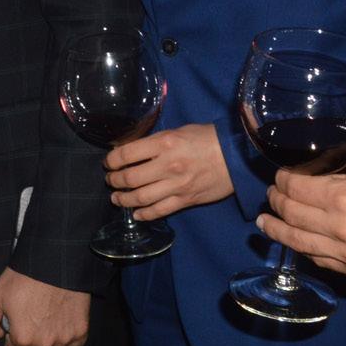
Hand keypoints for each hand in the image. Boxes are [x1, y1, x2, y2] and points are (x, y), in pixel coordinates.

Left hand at [0, 268, 89, 345]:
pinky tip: (63, 326)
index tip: (16, 324)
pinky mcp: (81, 331)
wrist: (53, 262)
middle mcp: (44, 344)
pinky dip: (69, 340)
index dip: (12, 336)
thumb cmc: (23, 277)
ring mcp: (64, 339)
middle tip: (31, 321)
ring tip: (47, 327)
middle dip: (30, 340)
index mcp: (22, 337)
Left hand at [105, 123, 231, 220]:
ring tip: (117, 197)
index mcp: (165, 143)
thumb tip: (133, 150)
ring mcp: (177, 185)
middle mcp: (168, 165)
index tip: (108, 162)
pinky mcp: (186, 200)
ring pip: (141, 198)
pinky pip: (159, 211)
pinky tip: (136, 213)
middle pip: (130, 178)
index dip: (112, 160)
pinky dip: (144, 214)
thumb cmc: (208, 138)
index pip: (127, 154)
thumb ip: (157, 142)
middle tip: (110, 179)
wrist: (237, 156)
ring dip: (123, 199)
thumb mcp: (179, 131)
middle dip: (114, 180)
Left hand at [257, 170, 345, 281]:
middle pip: (292, 215)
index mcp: (344, 198)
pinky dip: (302, 248)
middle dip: (276, 204)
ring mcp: (345, 253)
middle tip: (270, 197)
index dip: (283, 182)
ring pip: (298, 242)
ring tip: (265, 223)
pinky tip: (294, 241)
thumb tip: (312, 186)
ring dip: (277, 230)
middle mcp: (339, 227)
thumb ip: (339, 184)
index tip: (280, 178)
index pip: (297, 189)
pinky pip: (318, 259)